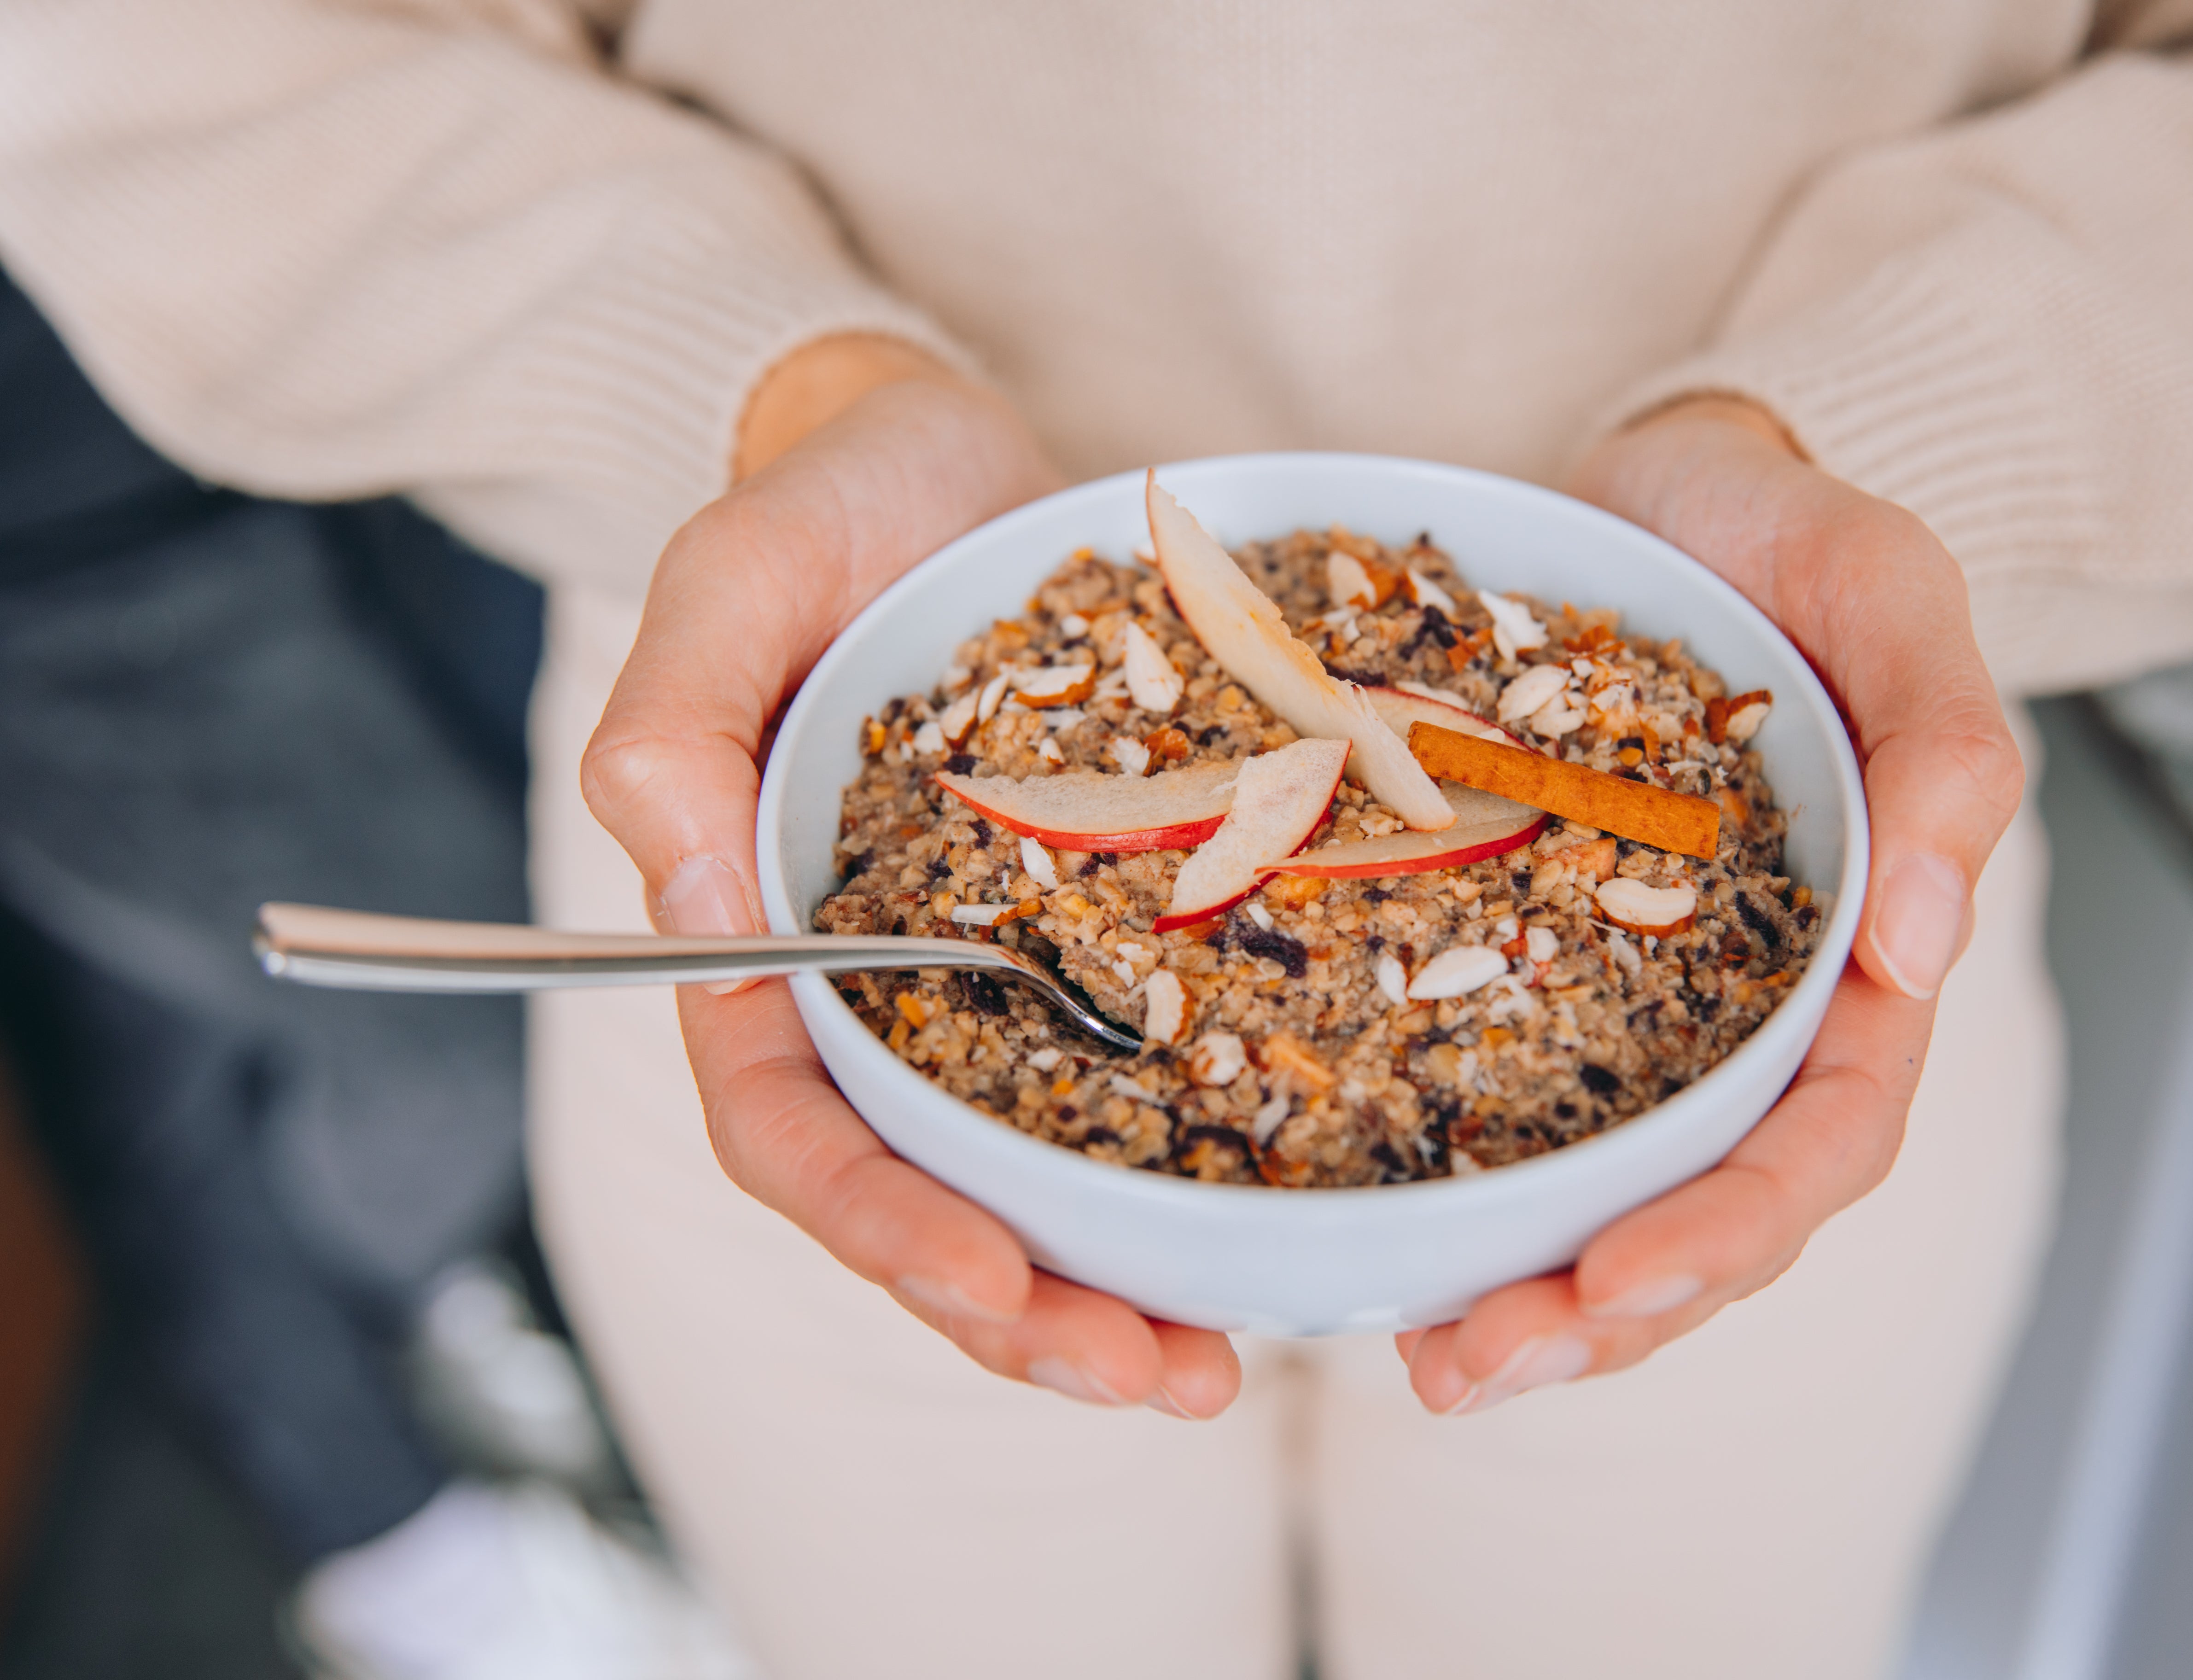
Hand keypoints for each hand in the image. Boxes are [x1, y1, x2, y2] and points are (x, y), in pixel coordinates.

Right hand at [582, 338, 1242, 1418]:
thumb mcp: (733, 575)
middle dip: (1022, 1311)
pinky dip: (1187, 1164)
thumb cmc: (819, 502)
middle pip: (922, 1197)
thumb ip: (676, 722)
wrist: (935, 454)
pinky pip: (1132, 1076)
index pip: (793, 1131)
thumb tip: (686, 893)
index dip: (883, 1225)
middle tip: (1161, 1378)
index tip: (996, 1284)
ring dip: (1111, 1282)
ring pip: (1030, 1174)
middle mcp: (875, 986)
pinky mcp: (1091, 931)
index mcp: (761, 936)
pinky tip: (1279, 1221)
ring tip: (1223, 1360)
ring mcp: (984, 971)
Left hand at [1395, 395, 2023, 1412]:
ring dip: (1523, 1291)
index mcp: (1856, 960)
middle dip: (1604, 1312)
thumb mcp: (1889, 593)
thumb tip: (1927, 947)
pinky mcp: (1529, 957)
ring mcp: (1635, 999)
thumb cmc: (1791, 532)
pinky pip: (1499, 1093)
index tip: (1616, 1286)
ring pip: (1601, 1188)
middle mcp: (1746, 1012)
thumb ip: (1945, 748)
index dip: (1729, 1232)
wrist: (1665, 484)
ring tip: (1421, 1356)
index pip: (1819, 1142)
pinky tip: (1357, 1224)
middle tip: (1472, 1368)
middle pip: (1703, 1209)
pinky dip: (1447, 1174)